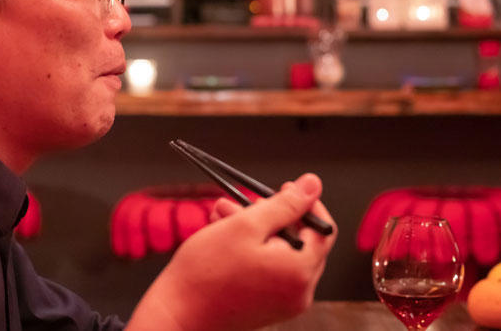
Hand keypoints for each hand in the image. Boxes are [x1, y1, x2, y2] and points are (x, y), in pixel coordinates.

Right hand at [127, 173, 336, 330]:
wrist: (177, 314)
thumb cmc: (205, 272)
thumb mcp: (246, 225)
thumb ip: (284, 204)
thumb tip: (313, 185)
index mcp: (300, 272)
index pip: (323, 229)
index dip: (305, 203)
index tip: (285, 189)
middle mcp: (299, 293)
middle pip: (300, 241)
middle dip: (271, 215)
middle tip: (243, 201)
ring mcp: (284, 304)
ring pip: (281, 253)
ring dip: (256, 230)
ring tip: (222, 216)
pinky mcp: (267, 308)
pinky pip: (270, 270)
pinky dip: (253, 251)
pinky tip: (225, 237)